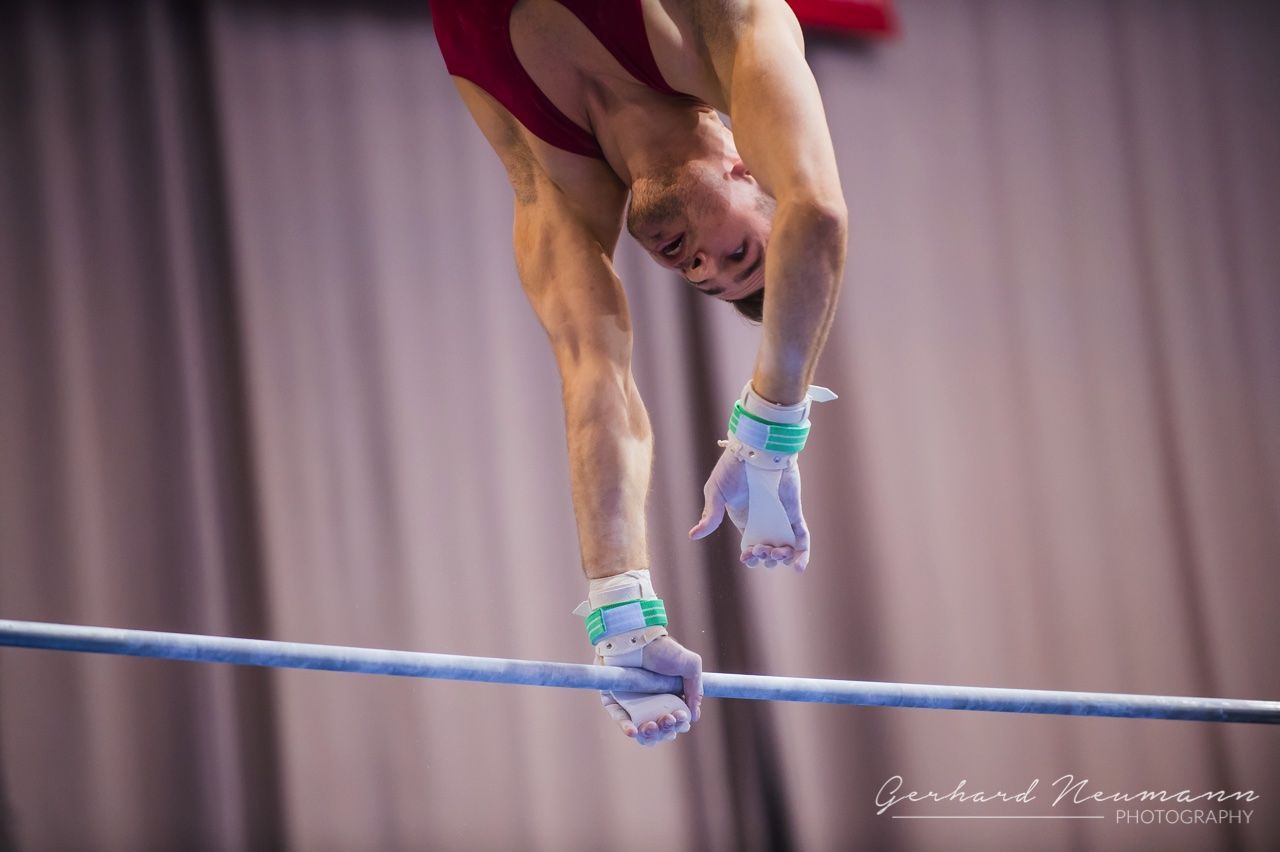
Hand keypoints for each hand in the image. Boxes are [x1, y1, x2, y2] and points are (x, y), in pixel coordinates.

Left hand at [598, 635, 702, 746]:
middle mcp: (650, 702)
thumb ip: (696, 689)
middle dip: (665, 729)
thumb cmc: (663, 649)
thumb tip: (695, 716)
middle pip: (659, 728)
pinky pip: (619, 718)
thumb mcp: (690, 665)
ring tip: (652, 726)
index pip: (674, 719)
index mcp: (668, 696)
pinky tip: (634, 731)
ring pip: (640, 728)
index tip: (680, 718)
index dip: (679, 723)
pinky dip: (626, 728)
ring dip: (648, 732)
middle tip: (667, 720)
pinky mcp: (614, 699)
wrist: (637, 636)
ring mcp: (632, 702)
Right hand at [688, 443, 810, 571]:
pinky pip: (802, 537)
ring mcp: (781, 518)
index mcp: (745, 520)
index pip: (750, 548)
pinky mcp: (794, 512)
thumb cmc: (733, 467)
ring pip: (785, 547)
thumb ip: (710, 516)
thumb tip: (693, 536)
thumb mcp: (716, 492)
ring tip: (775, 554)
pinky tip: (798, 568)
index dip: (749, 557)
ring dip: (782, 558)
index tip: (746, 557)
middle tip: (761, 551)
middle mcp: (764, 522)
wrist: (754, 449)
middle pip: (768, 552)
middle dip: (765, 559)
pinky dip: (802, 553)